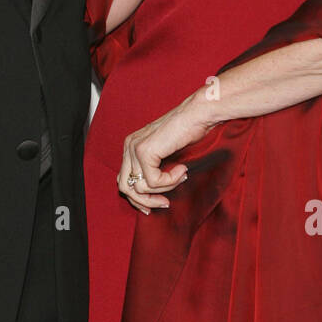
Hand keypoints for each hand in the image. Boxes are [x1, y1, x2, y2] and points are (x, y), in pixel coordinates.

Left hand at [119, 90, 215, 212]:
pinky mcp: (145, 151)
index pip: (123, 180)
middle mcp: (129, 146)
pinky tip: (182, 170)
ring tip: (180, 178)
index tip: (154, 205)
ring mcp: (135, 148)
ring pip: (140, 188)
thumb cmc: (187, 131)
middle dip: (145, 201)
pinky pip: (153, 181)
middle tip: (164, 203)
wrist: (197, 115)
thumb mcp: (164, 153)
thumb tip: (148, 195)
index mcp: (131, 146)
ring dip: (163, 190)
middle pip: (126, 187)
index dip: (137, 198)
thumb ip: (153, 168)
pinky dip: (169, 181)